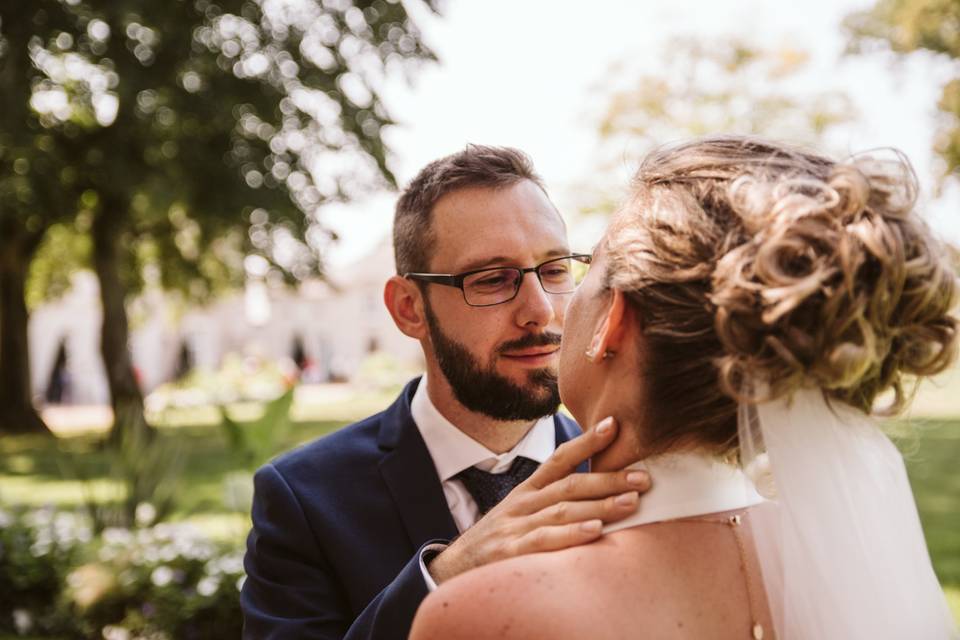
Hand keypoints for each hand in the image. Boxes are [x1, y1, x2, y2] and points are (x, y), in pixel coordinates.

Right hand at [427, 416, 650, 583]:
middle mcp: (523, 503)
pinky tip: (595, 531)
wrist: (453, 570)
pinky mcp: (510, 552)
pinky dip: (571, 534)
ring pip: (562, 509)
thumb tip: (597, 494)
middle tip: (643, 477)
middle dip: (608, 478)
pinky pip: (544, 540)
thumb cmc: (498, 541)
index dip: (586, 441)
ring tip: (632, 502)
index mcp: (528, 491)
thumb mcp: (521, 515)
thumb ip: (553, 503)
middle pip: (570, 483)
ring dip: (600, 505)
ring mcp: (515, 526)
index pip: (559, 458)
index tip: (615, 425)